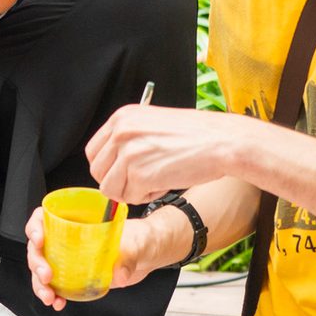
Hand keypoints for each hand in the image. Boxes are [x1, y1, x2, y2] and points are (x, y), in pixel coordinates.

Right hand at [25, 204, 183, 309]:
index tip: (39, 239)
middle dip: (37, 263)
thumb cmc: (140, 239)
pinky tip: (58, 303)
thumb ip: (129, 256)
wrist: (147, 254)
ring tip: (49, 297)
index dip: (35, 227)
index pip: (45, 218)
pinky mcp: (76, 276)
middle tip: (47, 276)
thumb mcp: (137, 243)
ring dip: (40, 284)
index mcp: (77, 221)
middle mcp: (68, 239)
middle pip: (39, 247)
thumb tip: (119, 274)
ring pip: (43, 269)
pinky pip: (57, 285)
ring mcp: (70, 258)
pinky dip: (54, 295)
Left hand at [85, 104, 252, 203]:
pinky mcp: (141, 175)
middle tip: (141, 181)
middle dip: (118, 182)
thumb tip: (111, 165)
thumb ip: (128, 138)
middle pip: (98, 172)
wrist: (222, 141)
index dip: (107, 168)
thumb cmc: (195, 134)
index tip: (121, 173)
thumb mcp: (152, 123)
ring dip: (131, 192)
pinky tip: (164, 184)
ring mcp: (129, 154)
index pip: (93, 151)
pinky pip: (130, 198)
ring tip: (154, 181)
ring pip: (110, 189)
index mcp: (122, 117)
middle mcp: (121, 133)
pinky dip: (147, 197)